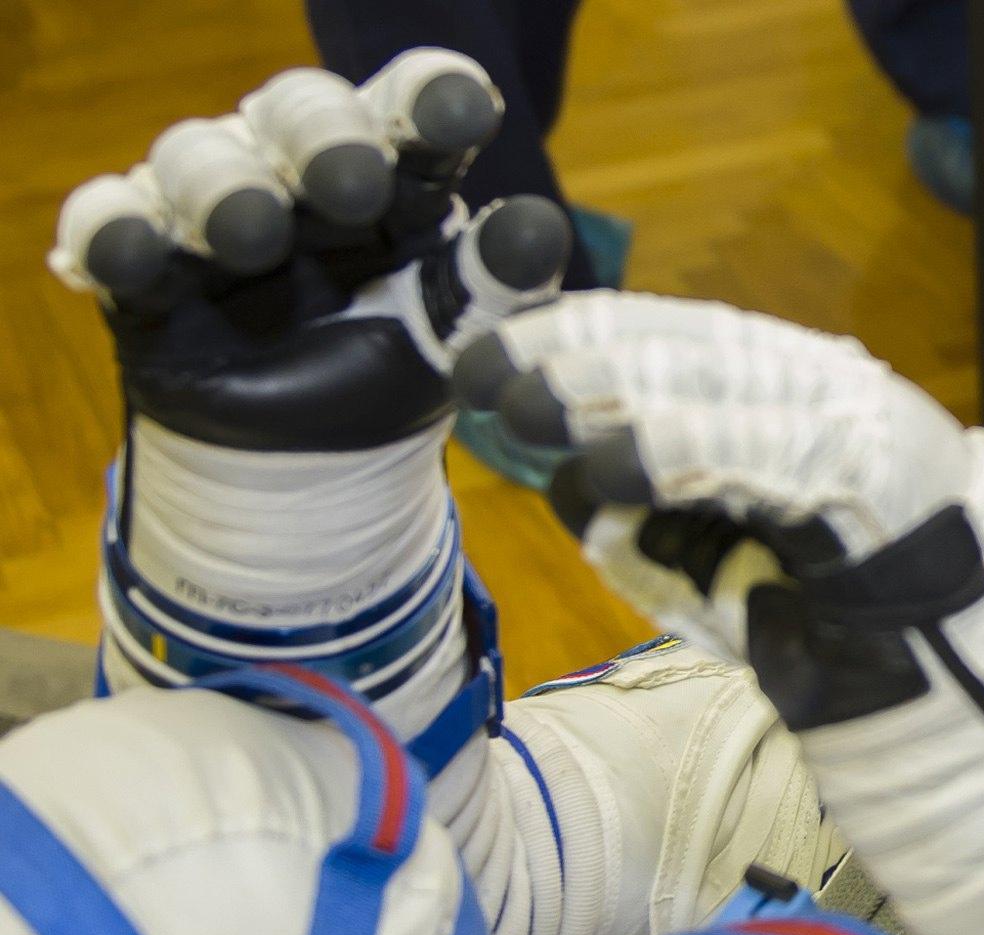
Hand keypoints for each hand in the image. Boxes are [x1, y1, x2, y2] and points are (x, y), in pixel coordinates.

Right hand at [51, 49, 571, 452]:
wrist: (319, 458)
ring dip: (223, 188)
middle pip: (300, 115)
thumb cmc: (396, 361)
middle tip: (353, 182)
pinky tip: (128, 252)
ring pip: (200, 160)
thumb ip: (495, 282)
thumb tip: (541, 225)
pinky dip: (117, 235)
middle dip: (325, 140)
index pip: (411, 111)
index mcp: (392, 171)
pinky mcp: (143, 263)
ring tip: (251, 233)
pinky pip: (115, 230)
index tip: (463, 108)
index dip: (432, 100)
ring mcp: (213, 209)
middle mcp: (297, 168)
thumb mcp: (455, 330)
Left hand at [453, 291, 983, 667]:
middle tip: (484, 371)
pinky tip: (609, 465)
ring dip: (614, 390)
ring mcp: (851, 419)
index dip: (579, 330)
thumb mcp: (722, 553)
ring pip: (719, 384)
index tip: (492, 347)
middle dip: (577, 352)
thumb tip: (573, 485)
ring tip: (531, 404)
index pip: (674, 336)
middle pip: (685, 346)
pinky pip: (758, 451)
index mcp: (788, 386)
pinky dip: (680, 452)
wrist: (957, 660)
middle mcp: (820, 384)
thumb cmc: (831, 608)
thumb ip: (656, 516)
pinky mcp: (868, 469)